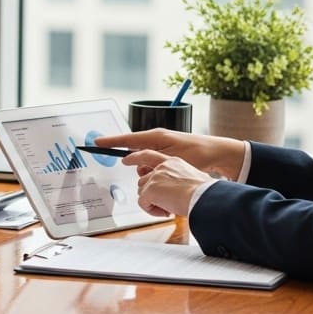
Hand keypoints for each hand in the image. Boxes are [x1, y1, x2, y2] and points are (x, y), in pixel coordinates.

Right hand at [94, 129, 245, 180]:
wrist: (216, 153)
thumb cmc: (197, 154)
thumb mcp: (172, 159)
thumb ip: (152, 162)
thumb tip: (137, 166)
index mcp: (155, 137)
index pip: (127, 139)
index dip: (110, 141)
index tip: (95, 142)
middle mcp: (156, 139)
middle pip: (134, 152)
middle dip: (137, 165)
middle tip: (147, 173)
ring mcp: (160, 145)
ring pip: (142, 161)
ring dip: (147, 172)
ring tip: (163, 177)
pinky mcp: (165, 152)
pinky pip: (151, 162)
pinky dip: (154, 171)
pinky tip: (165, 176)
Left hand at [126, 152, 213, 217]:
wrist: (204, 197)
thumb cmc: (204, 192)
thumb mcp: (192, 179)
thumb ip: (179, 181)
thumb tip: (176, 192)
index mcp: (173, 162)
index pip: (149, 155)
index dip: (136, 157)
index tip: (127, 160)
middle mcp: (162, 167)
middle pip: (144, 179)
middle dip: (150, 192)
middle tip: (165, 202)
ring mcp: (155, 177)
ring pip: (143, 191)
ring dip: (153, 202)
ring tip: (169, 207)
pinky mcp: (150, 189)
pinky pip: (143, 203)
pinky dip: (152, 210)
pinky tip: (166, 211)